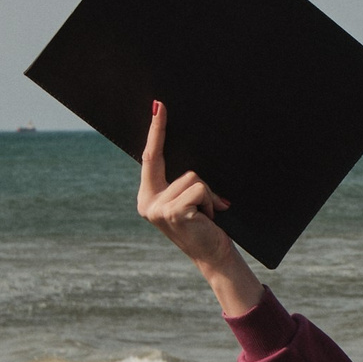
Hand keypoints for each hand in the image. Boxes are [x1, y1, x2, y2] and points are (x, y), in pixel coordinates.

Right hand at [137, 102, 263, 316]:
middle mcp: (147, 202)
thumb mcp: (189, 202)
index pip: (150, 159)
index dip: (153, 133)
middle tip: (159, 104)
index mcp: (149, 197)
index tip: (156, 107)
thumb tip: (191, 160)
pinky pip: (199, 189)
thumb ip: (181, 184)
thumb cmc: (206, 227)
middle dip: (158, 129)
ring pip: (191, 176)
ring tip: (209, 212)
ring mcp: (158, 208)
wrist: (215, 256)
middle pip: (158, 158)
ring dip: (207, 193)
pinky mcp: (173, 212)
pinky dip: (211, 200)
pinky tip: (210, 217)